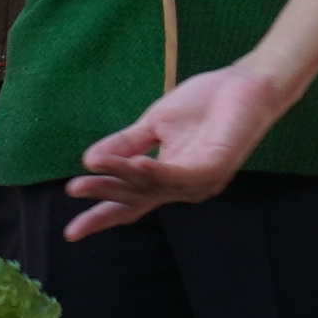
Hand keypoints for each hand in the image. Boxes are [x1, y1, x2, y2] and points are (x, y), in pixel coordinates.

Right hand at [66, 58, 301, 235]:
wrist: (246, 84)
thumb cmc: (205, 103)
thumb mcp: (155, 123)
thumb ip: (127, 143)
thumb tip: (89, 160)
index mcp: (168, 178)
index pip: (130, 203)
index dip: (102, 216)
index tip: (71, 232)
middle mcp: (183, 187)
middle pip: (136, 198)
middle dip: (104, 197)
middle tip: (72, 191)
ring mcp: (199, 181)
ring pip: (152, 186)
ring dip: (120, 181)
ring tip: (89, 177)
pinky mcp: (215, 167)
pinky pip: (180, 174)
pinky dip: (156, 171)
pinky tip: (136, 164)